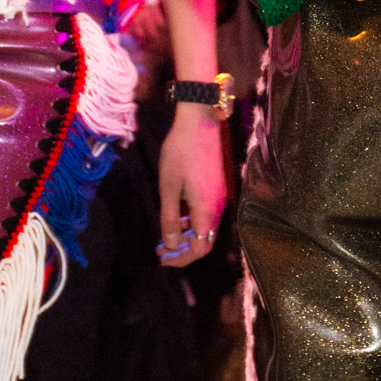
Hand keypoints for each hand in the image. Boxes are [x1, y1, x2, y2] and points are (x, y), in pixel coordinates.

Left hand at [157, 104, 226, 266]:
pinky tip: (177, 215)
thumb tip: (170, 244)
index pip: (200, 248)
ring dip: (187, 235)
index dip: (181, 259)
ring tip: (164, 236)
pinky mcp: (218, 187)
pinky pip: (207, 214)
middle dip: (183, 250)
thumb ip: (170, 218)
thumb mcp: (168, 187)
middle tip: (160, 250)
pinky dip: (192, 221)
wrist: (201, 121)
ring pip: (206, 228)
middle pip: (205, 241)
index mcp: (207, 210)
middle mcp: (218, 207)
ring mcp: (220, 197)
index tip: (162, 258)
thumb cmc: (181, 152)